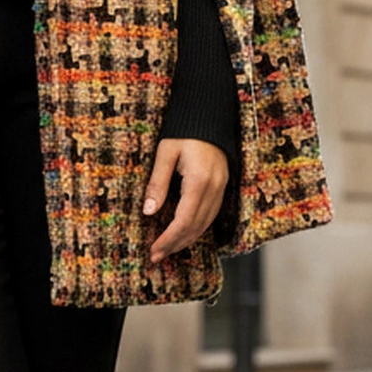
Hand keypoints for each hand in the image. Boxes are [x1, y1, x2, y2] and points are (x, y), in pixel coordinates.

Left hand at [144, 137, 228, 262]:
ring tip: (166, 250)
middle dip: (175, 245)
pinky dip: (196, 229)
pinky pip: (210, 216)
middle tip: (156, 257)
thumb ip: (158, 182)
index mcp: (199, 181)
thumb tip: (149, 212)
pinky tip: (183, 234)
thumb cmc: (184, 131)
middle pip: (195, 228)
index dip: (168, 239)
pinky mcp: (222, 188)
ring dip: (186, 240)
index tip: (154, 250)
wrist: (208, 115)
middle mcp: (214, 189)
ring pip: (205, 225)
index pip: (184, 221)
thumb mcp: (165, 152)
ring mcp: (221, 189)